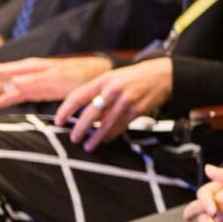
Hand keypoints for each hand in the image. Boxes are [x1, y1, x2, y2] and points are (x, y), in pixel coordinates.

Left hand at [0, 56, 110, 111]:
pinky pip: (14, 94)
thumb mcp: (57, 78)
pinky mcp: (43, 87)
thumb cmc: (82, 77)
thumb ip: (42, 82)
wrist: (102, 72)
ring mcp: (37, 76)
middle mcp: (32, 67)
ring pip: (1, 80)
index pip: (3, 68)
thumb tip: (27, 89)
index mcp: (35, 65)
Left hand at [53, 57, 172, 149]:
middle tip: (74, 138)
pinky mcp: (137, 111)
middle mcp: (114, 90)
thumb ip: (99, 91)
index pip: (78, 96)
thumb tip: (83, 113)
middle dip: (80, 128)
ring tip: (88, 146)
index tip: (58, 121)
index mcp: (104, 79)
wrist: (164, 75)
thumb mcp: (114, 77)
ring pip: (105, 124)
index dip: (65, 110)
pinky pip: (120, 126)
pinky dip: (111, 135)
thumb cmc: (136, 76)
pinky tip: (106, 139)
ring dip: (95, 137)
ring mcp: (126, 101)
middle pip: (90, 113)